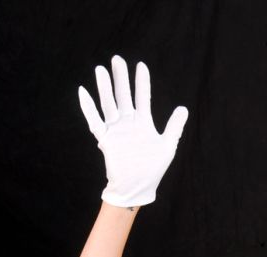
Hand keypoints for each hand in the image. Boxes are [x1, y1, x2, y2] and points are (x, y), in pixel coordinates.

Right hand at [78, 54, 188, 207]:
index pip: (143, 97)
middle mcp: (128, 123)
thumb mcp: (167, 146)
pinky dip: (88, 107)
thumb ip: (174, 127)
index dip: (142, 82)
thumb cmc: (153, 168)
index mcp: (143, 122)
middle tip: (117, 59)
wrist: (137, 187)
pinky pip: (94, 120)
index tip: (141, 65)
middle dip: (120, 78)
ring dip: (104, 87)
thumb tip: (184, 108)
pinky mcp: (105, 139)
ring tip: (101, 69)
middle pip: (123, 95)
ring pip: (108, 104)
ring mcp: (116, 129)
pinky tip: (83, 92)